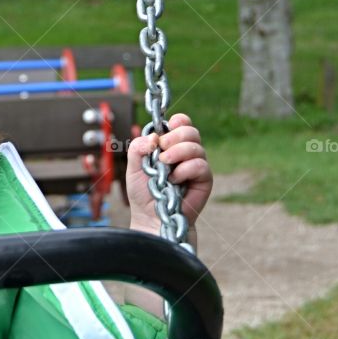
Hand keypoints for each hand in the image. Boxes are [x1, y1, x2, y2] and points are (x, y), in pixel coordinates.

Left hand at [125, 113, 212, 241]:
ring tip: (164, 164)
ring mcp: (196, 166)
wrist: (151, 217)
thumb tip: (154, 136)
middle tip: (161, 149)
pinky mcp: (204, 180)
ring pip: (196, 146)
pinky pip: (200, 165)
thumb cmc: (143, 193)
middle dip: (175, 136)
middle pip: (191, 131)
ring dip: (178, 152)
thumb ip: (138, 148)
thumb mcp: (133, 167)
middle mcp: (186, 153)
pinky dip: (185, 169)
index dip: (178, 121)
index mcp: (171, 145)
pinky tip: (174, 179)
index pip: (182, 123)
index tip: (166, 129)